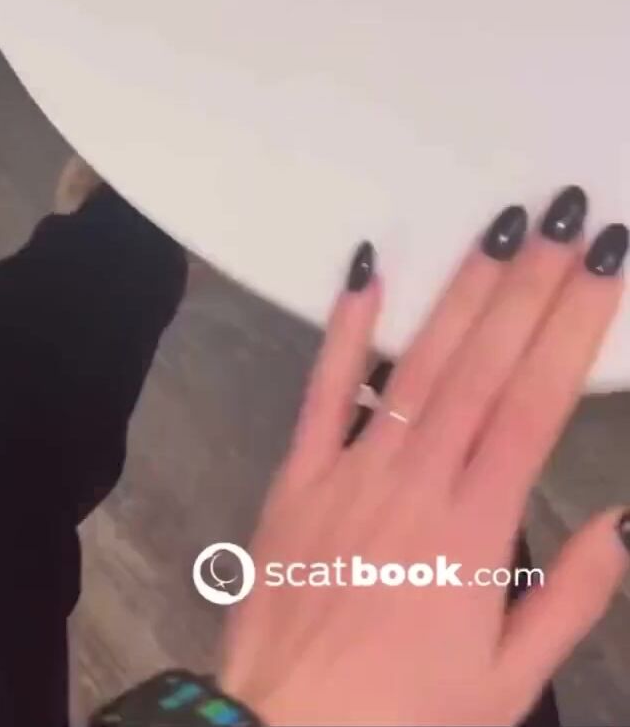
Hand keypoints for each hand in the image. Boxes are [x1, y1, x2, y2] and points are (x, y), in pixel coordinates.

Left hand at [221, 191, 628, 725]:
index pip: (535, 407)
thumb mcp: (508, 685)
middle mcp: (416, 483)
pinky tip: (367, 269)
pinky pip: (322, 389)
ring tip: (501, 229)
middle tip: (564, 218)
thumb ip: (571, 598)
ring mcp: (351, 471)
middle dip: (531, 286)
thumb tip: (626, 519)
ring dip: (462, 292)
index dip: (573, 329)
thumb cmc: (405, 720)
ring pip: (416, 364)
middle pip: (483, 366)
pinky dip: (344, 327)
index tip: (603, 266)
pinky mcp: (296, 475)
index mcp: (475, 532)